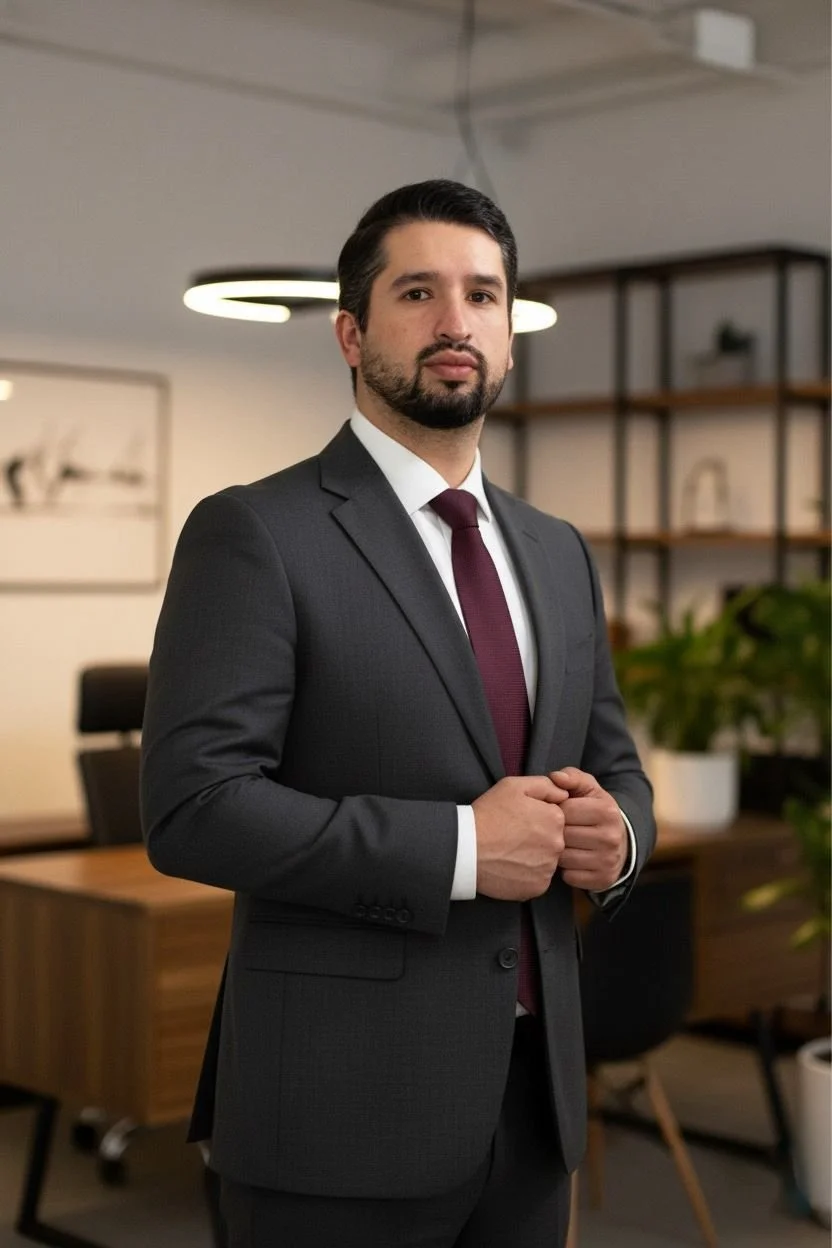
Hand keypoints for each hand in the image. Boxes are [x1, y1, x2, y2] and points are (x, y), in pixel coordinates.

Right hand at [472, 775, 567, 900]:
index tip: (518, 820)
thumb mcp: (513, 786)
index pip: (554, 818)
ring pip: (546, 861)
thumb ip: (545, 785)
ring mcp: (548, 868)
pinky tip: (509, 867)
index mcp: (555, 818)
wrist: (465, 848)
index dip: (535, 818)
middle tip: (511, 837)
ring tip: (509, 852)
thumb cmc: (488, 814)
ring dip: (532, 857)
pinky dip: (526, 875)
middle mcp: (558, 844)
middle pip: (552, 840)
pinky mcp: (538, 887)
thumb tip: (564, 794)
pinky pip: (538, 879)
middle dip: (536, 838)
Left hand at [549, 767, 627, 891]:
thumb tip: (555, 777)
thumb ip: (571, 777)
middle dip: (555, 832)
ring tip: (565, 844)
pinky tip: (572, 861)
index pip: (564, 810)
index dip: (555, 810)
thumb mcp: (588, 789)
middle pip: (563, 835)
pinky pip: (569, 877)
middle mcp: (611, 836)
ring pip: (563, 858)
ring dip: (558, 852)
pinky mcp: (603, 879)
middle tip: (559, 830)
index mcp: (607, 810)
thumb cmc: (594, 810)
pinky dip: (566, 870)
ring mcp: (609, 860)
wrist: (620, 841)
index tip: (559, 812)